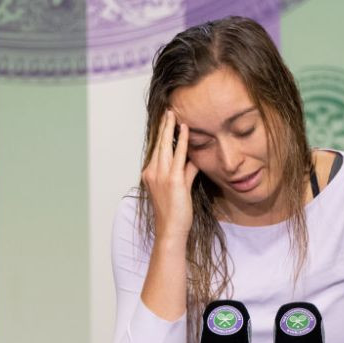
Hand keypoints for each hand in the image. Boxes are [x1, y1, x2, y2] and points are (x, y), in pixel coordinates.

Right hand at [141, 109, 198, 239]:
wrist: (171, 230)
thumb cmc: (175, 213)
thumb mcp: (180, 189)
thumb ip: (186, 172)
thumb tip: (193, 160)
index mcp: (150, 174)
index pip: (156, 150)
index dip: (161, 136)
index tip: (165, 123)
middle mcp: (152, 173)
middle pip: (159, 145)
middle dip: (163, 127)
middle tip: (168, 112)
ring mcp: (161, 176)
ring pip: (166, 147)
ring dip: (170, 129)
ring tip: (174, 115)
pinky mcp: (173, 180)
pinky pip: (179, 156)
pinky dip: (182, 141)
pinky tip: (185, 129)